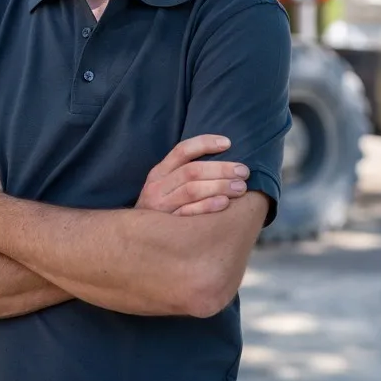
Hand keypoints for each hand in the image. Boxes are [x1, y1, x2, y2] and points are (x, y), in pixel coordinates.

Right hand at [135, 134, 250, 215]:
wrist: (137, 238)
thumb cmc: (161, 208)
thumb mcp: (164, 186)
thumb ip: (184, 173)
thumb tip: (222, 158)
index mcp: (159, 172)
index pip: (182, 150)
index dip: (205, 143)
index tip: (228, 143)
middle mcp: (158, 186)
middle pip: (192, 171)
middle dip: (221, 169)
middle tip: (244, 171)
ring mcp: (161, 206)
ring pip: (192, 190)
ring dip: (219, 186)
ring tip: (240, 187)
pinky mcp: (167, 225)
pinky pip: (189, 212)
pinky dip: (208, 206)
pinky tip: (225, 202)